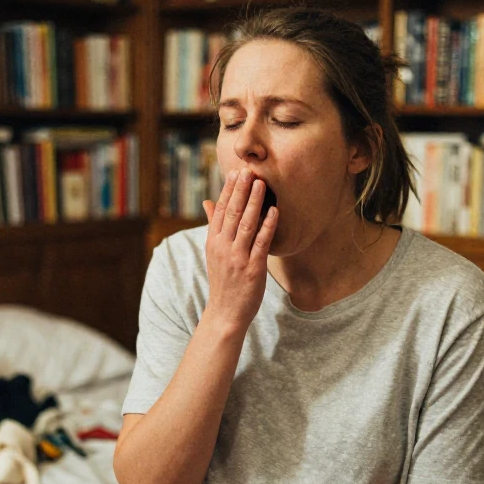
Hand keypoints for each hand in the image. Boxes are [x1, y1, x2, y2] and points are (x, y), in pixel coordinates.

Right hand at [200, 168, 278, 332]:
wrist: (225, 313)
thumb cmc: (223, 281)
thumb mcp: (213, 252)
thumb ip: (213, 226)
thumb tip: (208, 202)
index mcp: (213, 242)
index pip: (219, 211)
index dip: (227, 191)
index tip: (235, 173)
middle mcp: (223, 247)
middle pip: (232, 213)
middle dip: (240, 190)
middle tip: (248, 170)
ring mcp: (237, 258)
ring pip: (246, 224)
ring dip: (254, 202)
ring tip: (261, 184)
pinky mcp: (252, 269)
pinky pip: (261, 243)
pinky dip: (268, 226)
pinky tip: (274, 211)